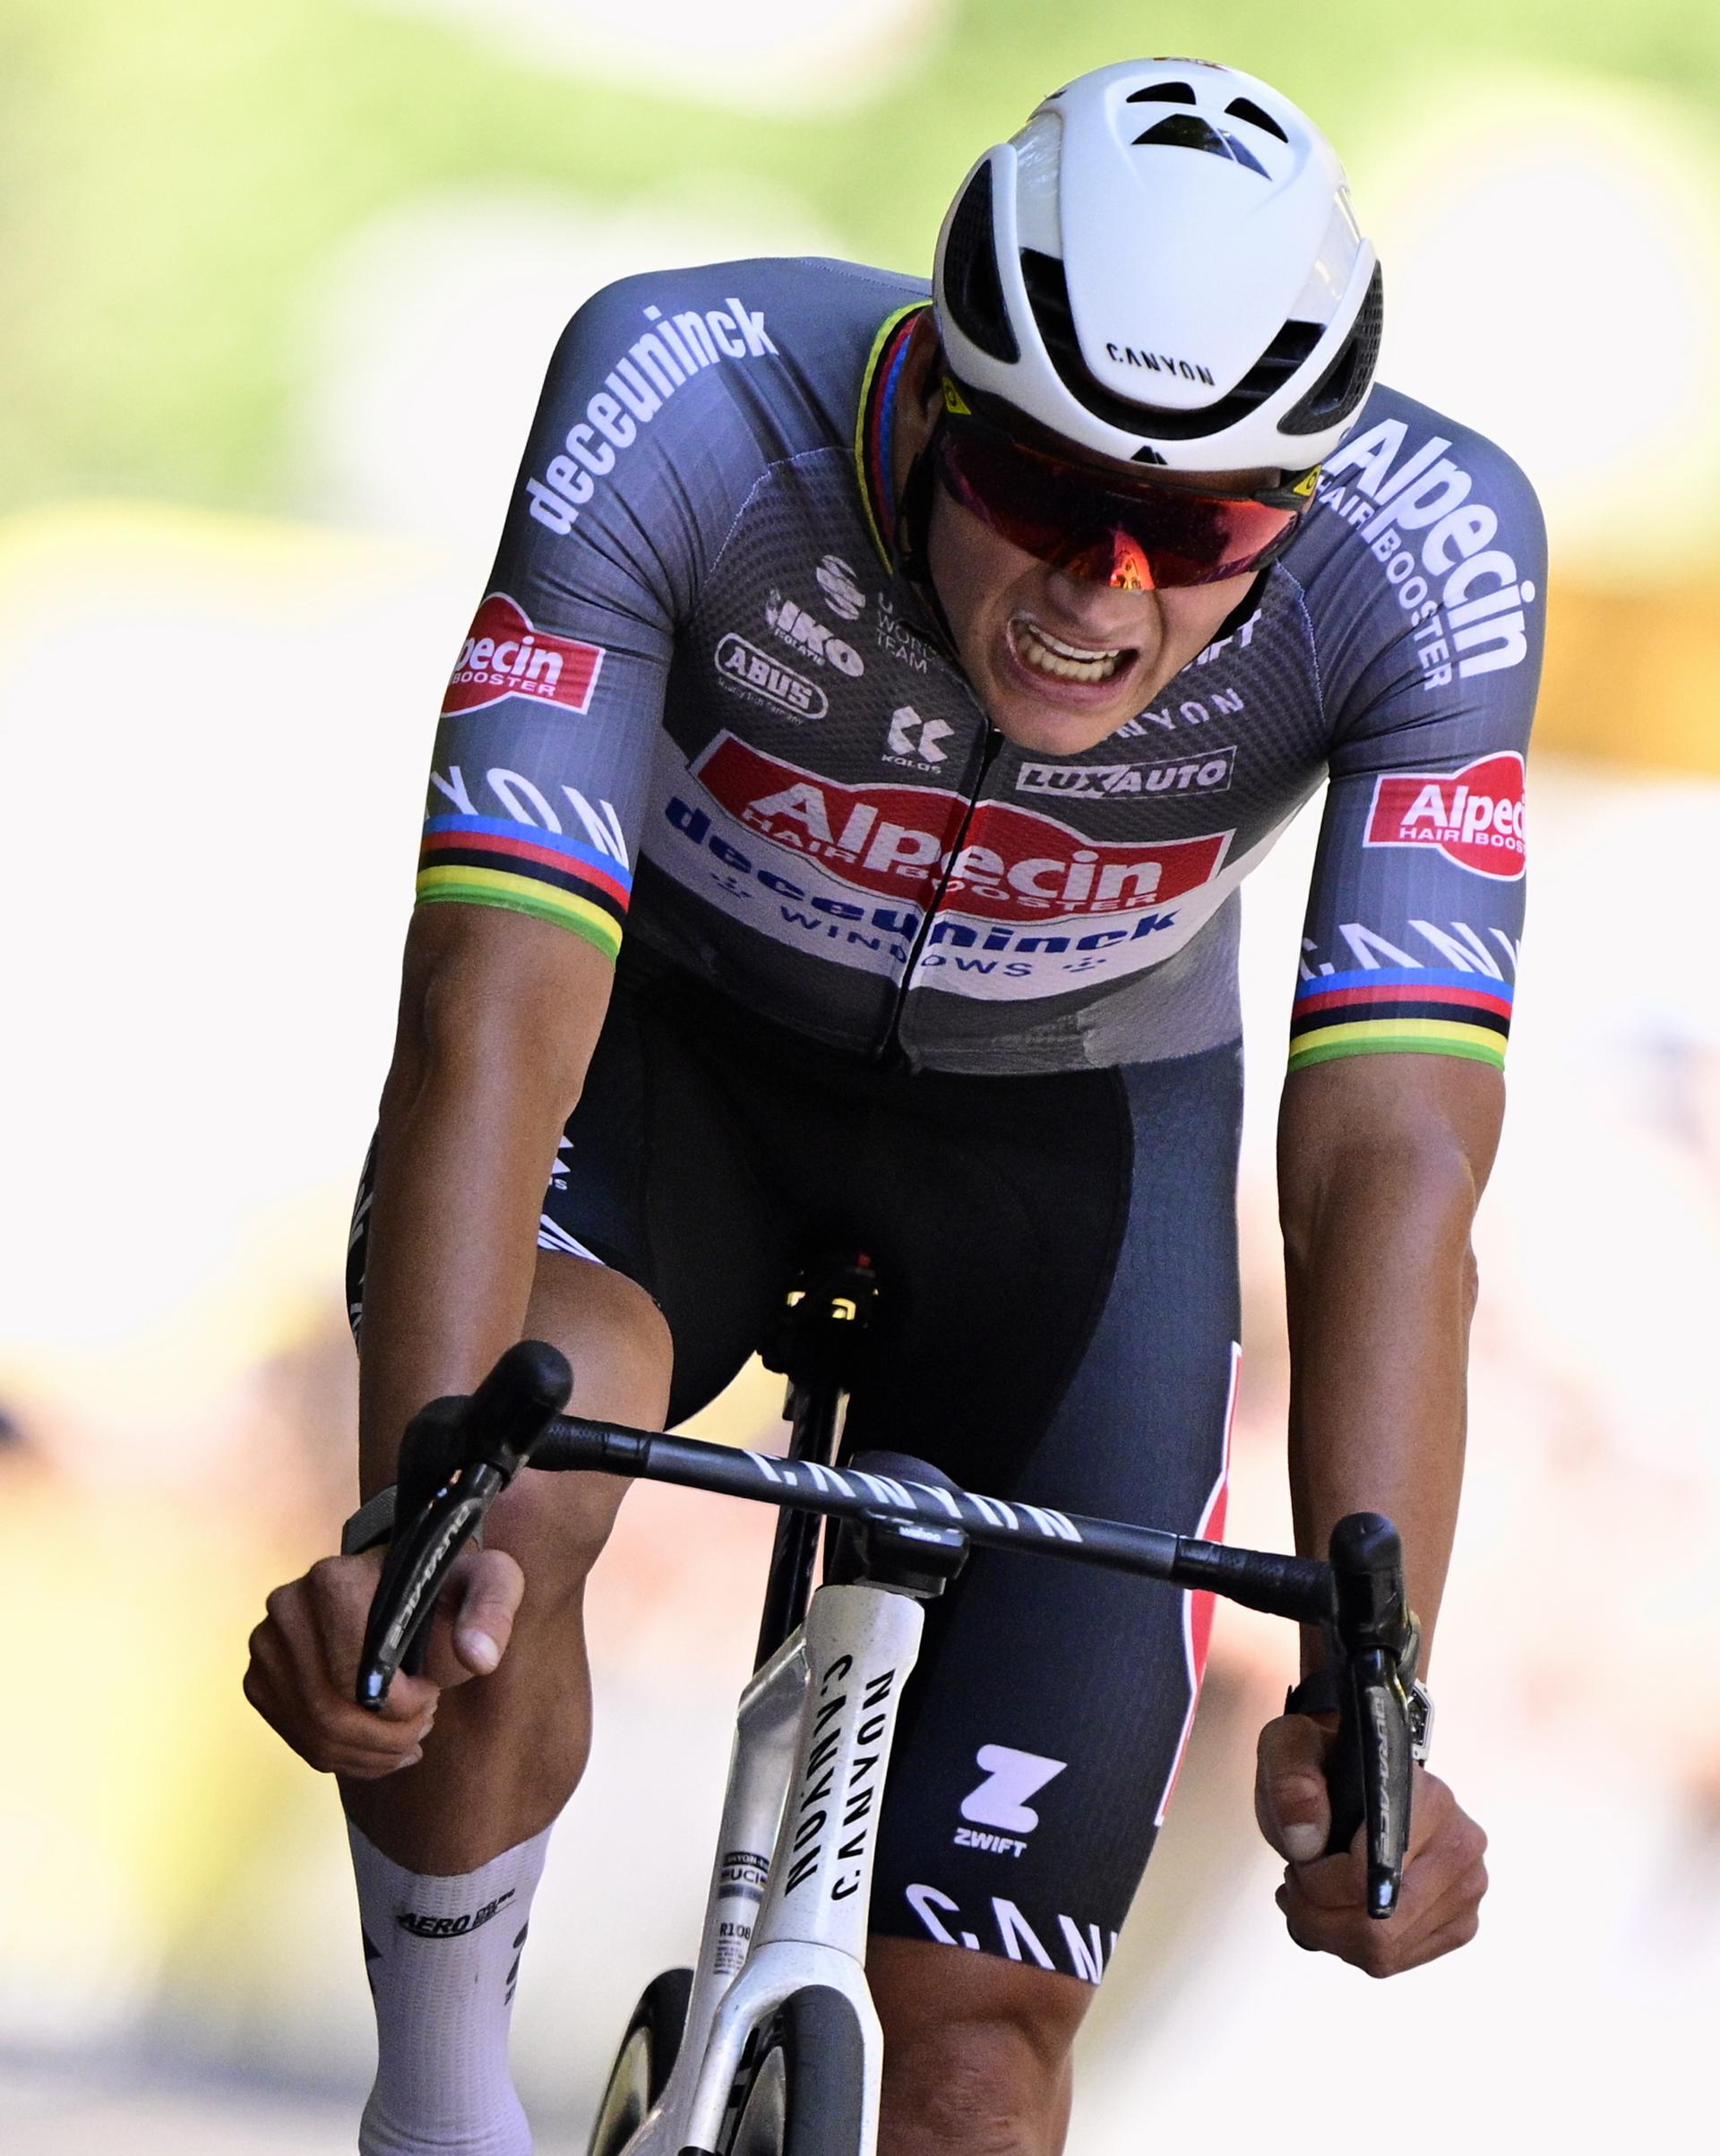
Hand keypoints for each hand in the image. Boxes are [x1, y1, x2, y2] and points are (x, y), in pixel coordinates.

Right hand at [243, 1544, 524, 1778]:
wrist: (405, 1583)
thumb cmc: (446, 1584)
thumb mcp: (488, 1581)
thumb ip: (492, 1610)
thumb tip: (478, 1658)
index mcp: (334, 1579)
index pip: (357, 1674)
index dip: (401, 1704)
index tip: (433, 1695)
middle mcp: (288, 1607)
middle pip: (331, 1710)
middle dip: (387, 1737)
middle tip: (424, 1727)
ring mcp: (267, 1645)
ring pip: (315, 1733)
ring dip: (370, 1754)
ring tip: (408, 1740)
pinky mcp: (261, 1679)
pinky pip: (299, 1741)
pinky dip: (346, 1758)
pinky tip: (381, 1749)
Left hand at [1255, 1712, 1488, 1975]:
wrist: (1357, 1773)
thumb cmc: (1324, 1763)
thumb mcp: (1289, 1749)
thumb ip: (1289, 1782)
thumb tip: (1306, 1842)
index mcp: (1426, 1796)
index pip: (1369, 1875)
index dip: (1318, 1884)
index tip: (1297, 1864)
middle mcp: (1461, 1842)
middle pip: (1380, 1927)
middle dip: (1319, 1918)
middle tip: (1295, 1889)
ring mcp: (1467, 1887)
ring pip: (1387, 1951)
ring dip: (1333, 1934)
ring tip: (1313, 1897)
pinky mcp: (1460, 1920)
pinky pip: (1399, 1959)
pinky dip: (1357, 1946)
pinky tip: (1341, 1912)